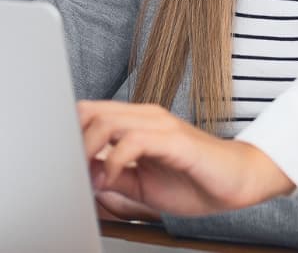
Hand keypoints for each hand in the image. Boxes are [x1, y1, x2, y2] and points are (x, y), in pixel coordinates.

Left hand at [78, 101, 293, 216]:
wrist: (238, 183)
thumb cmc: (195, 181)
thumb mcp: (142, 185)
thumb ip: (114, 176)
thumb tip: (82, 178)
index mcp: (137, 123)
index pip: (90, 112)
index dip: (68, 134)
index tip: (59, 163)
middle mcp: (146, 117)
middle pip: (90, 112)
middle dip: (71, 141)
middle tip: (68, 171)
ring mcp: (160, 125)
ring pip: (106, 122)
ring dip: (88, 151)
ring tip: (87, 179)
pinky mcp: (175, 140)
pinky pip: (133, 141)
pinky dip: (113, 161)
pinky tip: (109, 179)